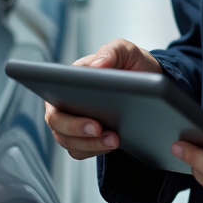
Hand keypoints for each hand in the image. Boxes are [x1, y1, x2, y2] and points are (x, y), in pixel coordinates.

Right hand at [43, 38, 161, 159]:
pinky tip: (112, 145)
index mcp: (69, 78)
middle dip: (78, 131)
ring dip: (90, 144)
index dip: (67, 109)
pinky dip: (94, 151)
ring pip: (69, 141)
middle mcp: (65, 102)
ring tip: (115, 140)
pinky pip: (80, 151)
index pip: (54, 94)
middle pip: (57, 123)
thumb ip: (112, 52)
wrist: (148, 85)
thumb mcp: (126, 51)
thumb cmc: (130, 64)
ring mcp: (73, 122)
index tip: (93, 120)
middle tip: (101, 131)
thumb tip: (97, 66)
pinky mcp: (84, 138)